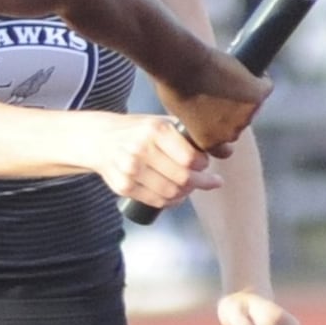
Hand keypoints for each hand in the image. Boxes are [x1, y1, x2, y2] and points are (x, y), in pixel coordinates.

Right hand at [89, 113, 223, 207]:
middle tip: (209, 181)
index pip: (190, 158)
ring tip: (191, 188)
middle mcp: (141, 149)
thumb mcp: (159, 122)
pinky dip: (171, 202)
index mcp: (155, 130)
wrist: (99, 139)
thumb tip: (226, 151)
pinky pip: (156, 201)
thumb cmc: (137, 131)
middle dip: (201, 182)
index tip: (205, 164)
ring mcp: (130, 170)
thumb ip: (187, 135)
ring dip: (186, 193)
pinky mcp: (123, 186)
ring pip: (171, 192)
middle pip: (183, 178)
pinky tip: (176, 196)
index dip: (204, 165)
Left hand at [155, 49, 270, 157]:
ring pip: (253, 105)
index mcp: (207, 142)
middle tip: (225, 92)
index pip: (223, 150)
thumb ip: (195, 122)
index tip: (221, 124)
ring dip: (246, 94)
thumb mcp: (180, 112)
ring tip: (231, 78)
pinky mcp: (257, 96)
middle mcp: (229, 134)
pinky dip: (260, 79)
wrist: (181, 65)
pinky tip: (249, 71)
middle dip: (234, 112)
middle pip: (239, 125)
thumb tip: (202, 117)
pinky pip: (264, 88)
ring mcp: (245, 116)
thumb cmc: (172, 84)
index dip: (223, 136)